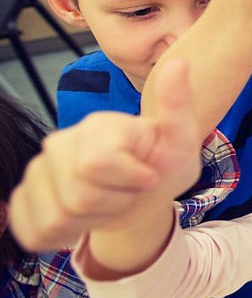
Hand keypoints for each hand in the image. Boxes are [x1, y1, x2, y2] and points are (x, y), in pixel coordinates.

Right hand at [9, 58, 201, 251]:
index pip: (95, 163)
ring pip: (57, 219)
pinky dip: (67, 236)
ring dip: (93, 221)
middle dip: (115, 203)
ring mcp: (37, 170)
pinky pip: (36, 232)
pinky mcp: (23, 198)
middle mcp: (59, 142)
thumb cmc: (162, 165)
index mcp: (96, 125)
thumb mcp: (182, 141)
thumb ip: (177, 105)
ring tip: (109, 203)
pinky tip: (85, 218)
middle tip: (129, 191)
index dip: (131, 179)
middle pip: (78, 196)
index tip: (149, 174)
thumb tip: (181, 61)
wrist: (141, 197)